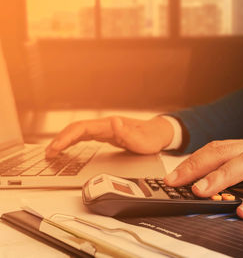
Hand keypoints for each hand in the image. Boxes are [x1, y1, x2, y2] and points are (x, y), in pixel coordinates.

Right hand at [46, 116, 173, 157]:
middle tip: (48, 154)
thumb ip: (128, 133)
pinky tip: (67, 148)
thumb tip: (114, 122)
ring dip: (64, 140)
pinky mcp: (106, 135)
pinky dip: (73, 141)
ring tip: (52, 153)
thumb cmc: (150, 138)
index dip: (67, 137)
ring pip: (79, 132)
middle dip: (60, 140)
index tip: (56, 148)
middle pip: (77, 129)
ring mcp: (105, 129)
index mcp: (111, 125)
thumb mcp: (142, 140)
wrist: (158, 134)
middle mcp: (106, 125)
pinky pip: (85, 136)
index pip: (83, 128)